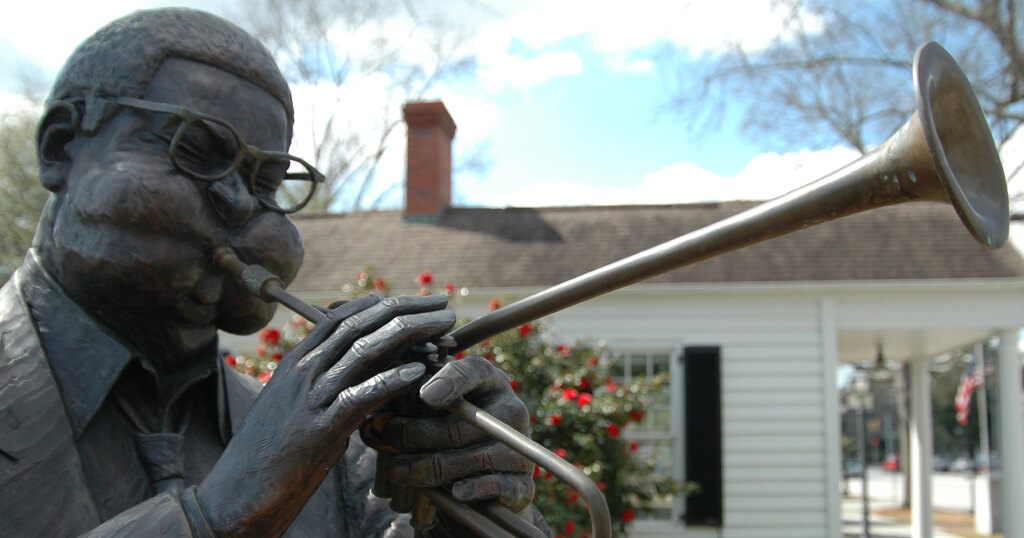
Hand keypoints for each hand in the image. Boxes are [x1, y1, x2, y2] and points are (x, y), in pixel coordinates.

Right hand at [196, 294, 455, 536]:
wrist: (236, 495)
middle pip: (359, 326)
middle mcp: (302, 373)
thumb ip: (326, 387)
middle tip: (441, 305)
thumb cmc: (270, 456)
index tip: (415, 300)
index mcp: (295, 364)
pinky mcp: (317, 430)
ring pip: (363, 352)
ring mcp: (309, 399)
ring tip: (442, 328)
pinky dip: (391, 380)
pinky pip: (359, 396)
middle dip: (404, 310)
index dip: (382, 304)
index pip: (341, 317)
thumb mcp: (296, 409)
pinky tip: (418, 370)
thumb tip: (368, 374)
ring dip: (409, 334)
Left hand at [377, 355, 534, 513]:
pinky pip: (497, 486)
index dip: (449, 381)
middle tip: (384, 436)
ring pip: (470, 459)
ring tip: (395, 469)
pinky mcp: (523, 483)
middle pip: (458, 425)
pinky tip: (453, 493)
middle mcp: (510, 412)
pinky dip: (473, 490)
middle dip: (413, 434)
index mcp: (490, 383)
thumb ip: (415, 405)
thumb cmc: (454, 433)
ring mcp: (519, 448)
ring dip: (427, 468)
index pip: (473, 372)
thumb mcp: (440, 410)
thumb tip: (377, 418)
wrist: (486, 478)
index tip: (423, 395)